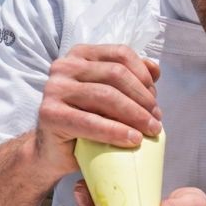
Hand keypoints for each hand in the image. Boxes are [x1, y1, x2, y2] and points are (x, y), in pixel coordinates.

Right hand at [35, 44, 161, 177]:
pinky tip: (134, 139)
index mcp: (81, 55)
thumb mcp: (111, 95)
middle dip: (143, 98)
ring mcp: (54, 88)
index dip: (143, 75)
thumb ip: (131, 78)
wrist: (54, 151)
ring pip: (106, 96)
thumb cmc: (87, 120)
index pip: (120, 54)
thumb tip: (155, 68)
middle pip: (116, 74)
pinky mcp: (49, 114)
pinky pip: (91, 121)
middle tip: (156, 119)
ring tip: (151, 130)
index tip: (155, 98)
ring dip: (135, 115)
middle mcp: (65, 66)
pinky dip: (117, 131)